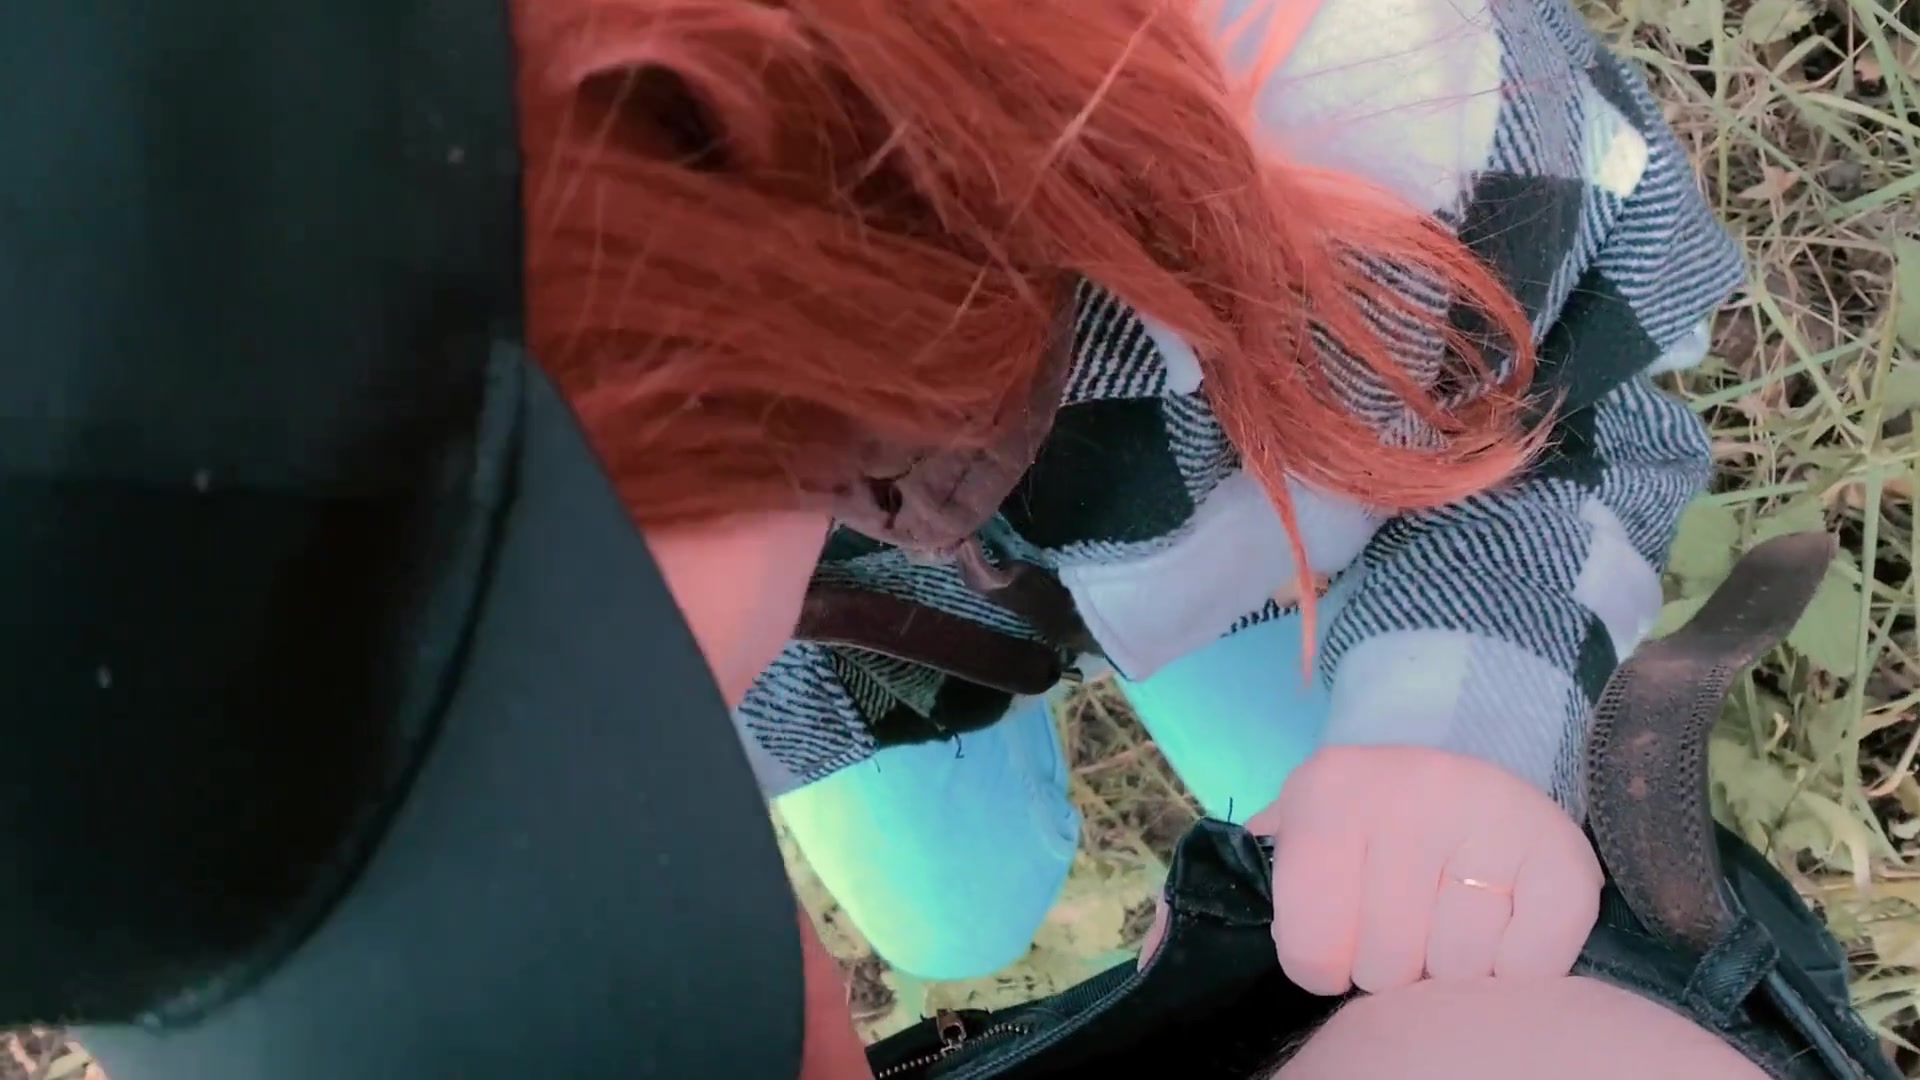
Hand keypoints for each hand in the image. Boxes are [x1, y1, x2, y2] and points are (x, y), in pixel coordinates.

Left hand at [1250, 745, 1601, 995]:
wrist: (1460, 784)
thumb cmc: (1363, 831)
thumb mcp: (1293, 841)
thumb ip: (1246, 889)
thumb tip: (1182, 945)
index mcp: (1330, 789)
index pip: (1311, 947)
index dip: (1320, 966)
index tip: (1334, 943)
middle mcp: (1414, 788)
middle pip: (1385, 967)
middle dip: (1388, 967)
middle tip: (1401, 925)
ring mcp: (1494, 815)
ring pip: (1457, 970)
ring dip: (1449, 968)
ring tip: (1447, 921)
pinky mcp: (1561, 856)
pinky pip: (1529, 966)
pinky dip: (1514, 970)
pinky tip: (1498, 926)